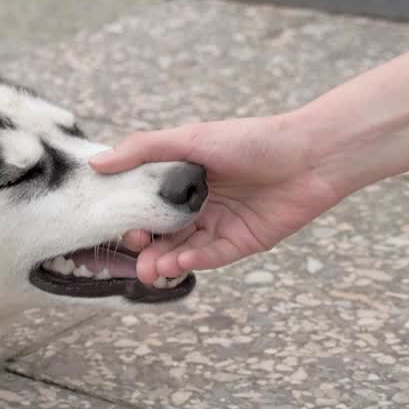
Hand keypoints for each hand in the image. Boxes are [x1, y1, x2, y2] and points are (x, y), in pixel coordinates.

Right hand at [90, 115, 343, 283]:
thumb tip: (97, 163)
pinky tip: (180, 263)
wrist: (311, 155)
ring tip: (152, 270)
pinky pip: (213, 256)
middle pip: (164, 232)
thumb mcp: (191, 139)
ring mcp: (222, 223)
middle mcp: (201, 202)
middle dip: (148, 249)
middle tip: (137, 258)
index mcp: (184, 176)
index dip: (133, 217)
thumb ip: (143, 150)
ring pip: (184, 248)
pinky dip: (195, 261)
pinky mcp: (243, 242)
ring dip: (167, 260)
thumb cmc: (252, 139)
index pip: (148, 203)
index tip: (121, 227)